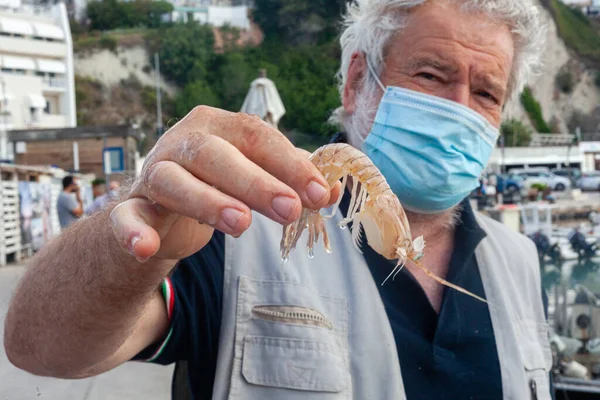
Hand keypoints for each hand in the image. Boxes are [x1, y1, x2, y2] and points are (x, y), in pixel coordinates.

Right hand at [109, 106, 340, 262]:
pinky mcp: (129, 208)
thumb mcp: (255, 177)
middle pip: (217, 154)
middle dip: (256, 181)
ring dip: (207, 201)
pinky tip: (146, 247)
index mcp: (218, 125)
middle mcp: (184, 141)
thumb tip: (335, 191)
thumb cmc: (217, 184)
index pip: (257, 136)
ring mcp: (154, 172)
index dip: (290, 164)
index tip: (321, 195)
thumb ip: (290, 180)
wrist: (160, 211)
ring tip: (241, 224)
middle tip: (290, 209)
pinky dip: (133, 232)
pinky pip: (126, 218)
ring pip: (174, 181)